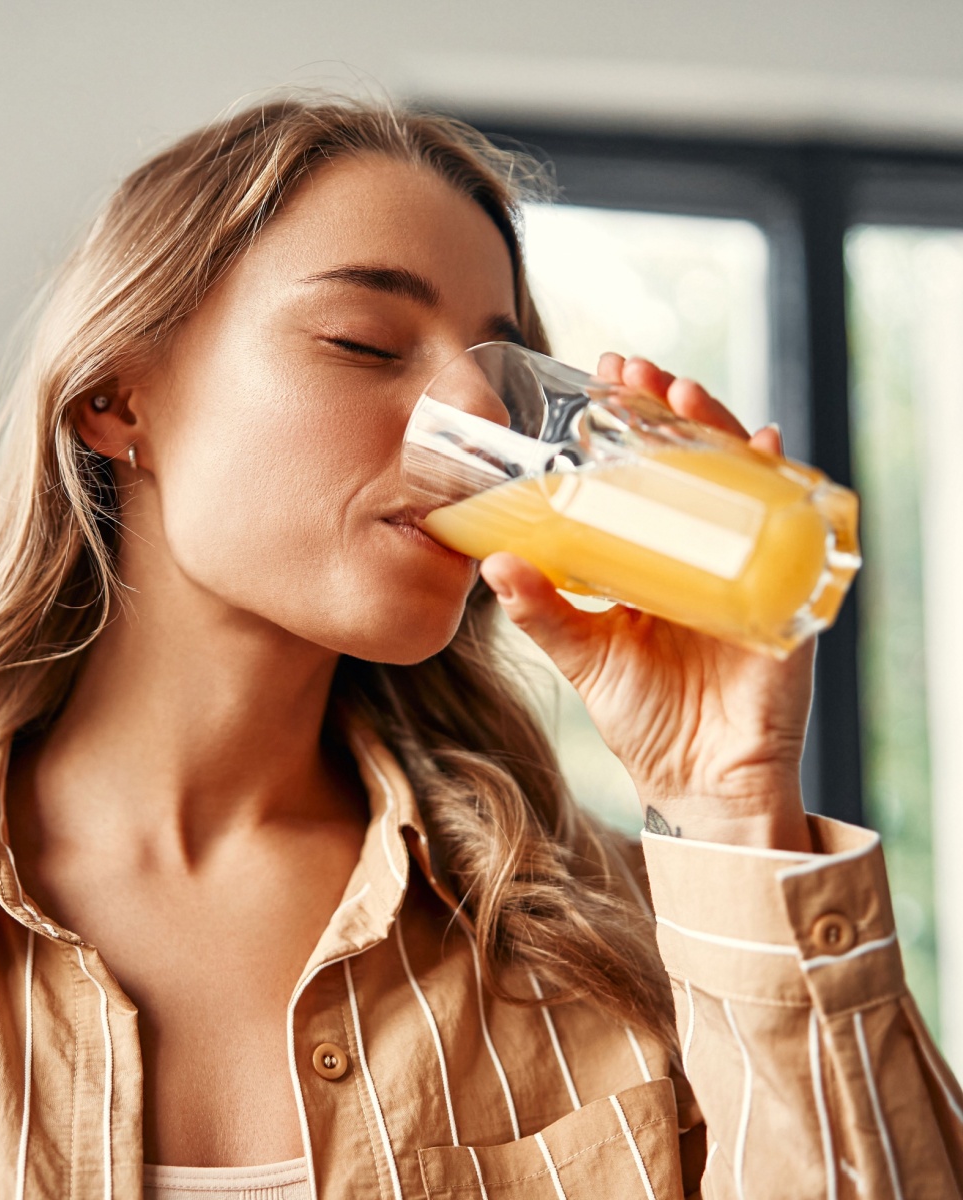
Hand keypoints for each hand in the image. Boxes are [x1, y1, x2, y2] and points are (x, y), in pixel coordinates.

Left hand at [480, 354, 814, 851]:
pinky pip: (790, 529)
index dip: (628, 427)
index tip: (601, 380)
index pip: (645, 475)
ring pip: (739, 481)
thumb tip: (495, 562)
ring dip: (716, 432)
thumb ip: (543, 611)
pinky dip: (778, 487)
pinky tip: (763, 448)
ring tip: (681, 396)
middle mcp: (704, 552)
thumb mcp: (586, 655)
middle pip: (693, 463)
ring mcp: (747, 566)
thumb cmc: (646, 717)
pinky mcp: (784, 594)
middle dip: (667, 412)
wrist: (701, 783)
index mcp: (656, 558)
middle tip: (633, 372)